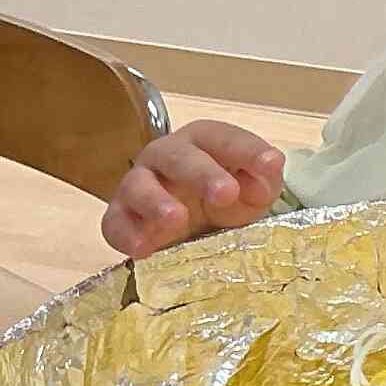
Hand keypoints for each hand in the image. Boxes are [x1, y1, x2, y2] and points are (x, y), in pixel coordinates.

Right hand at [102, 120, 285, 259]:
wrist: (195, 227)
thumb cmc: (226, 197)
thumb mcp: (254, 190)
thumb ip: (263, 180)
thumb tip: (264, 180)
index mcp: (203, 142)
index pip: (222, 137)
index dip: (246, 149)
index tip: (270, 166)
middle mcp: (166, 156)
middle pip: (177, 156)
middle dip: (201, 173)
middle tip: (224, 194)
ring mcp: (139, 185)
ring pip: (138, 185)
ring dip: (156, 201)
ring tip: (177, 220)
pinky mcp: (121, 216)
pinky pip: (115, 223)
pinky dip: (126, 234)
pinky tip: (143, 248)